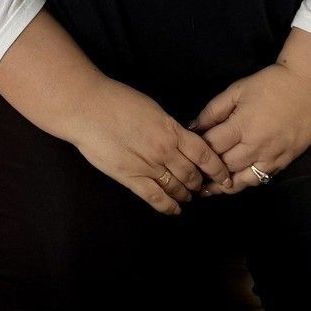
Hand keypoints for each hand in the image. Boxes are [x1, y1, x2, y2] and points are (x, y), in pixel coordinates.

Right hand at [68, 80, 230, 216]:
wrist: (87, 108)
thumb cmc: (116, 101)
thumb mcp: (152, 108)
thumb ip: (168, 127)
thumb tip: (179, 137)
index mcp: (171, 130)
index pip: (204, 153)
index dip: (217, 168)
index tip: (224, 175)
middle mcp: (165, 150)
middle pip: (192, 173)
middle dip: (200, 182)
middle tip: (203, 187)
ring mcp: (148, 166)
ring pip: (176, 187)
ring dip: (185, 194)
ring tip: (188, 197)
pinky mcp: (130, 177)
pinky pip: (155, 197)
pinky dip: (168, 206)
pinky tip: (174, 209)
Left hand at [190, 64, 310, 193]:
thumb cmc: (272, 84)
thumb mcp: (237, 90)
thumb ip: (214, 110)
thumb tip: (193, 127)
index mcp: (242, 126)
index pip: (211, 146)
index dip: (197, 150)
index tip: (187, 152)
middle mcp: (256, 146)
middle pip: (224, 166)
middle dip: (207, 169)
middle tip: (192, 171)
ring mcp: (271, 157)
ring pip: (241, 181)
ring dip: (223, 185)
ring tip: (207, 187)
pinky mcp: (284, 162)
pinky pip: (260, 180)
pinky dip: (245, 183)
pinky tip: (233, 182)